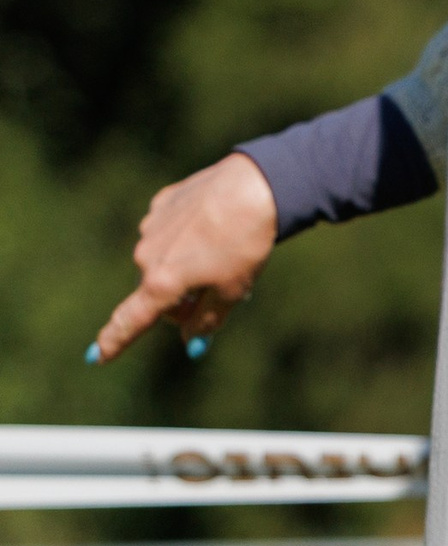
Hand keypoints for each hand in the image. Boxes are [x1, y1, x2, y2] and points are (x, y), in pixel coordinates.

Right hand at [94, 152, 277, 363]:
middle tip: (216, 294)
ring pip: (163, 262)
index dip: (115, 341)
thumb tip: (190, 342)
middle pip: (158, 294)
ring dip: (184, 267)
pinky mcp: (160, 205)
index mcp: (162, 283)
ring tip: (223, 253)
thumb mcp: (232, 293)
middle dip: (180, 302)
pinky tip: (213, 227)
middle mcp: (146, 256)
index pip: (132, 320)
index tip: (96, 357)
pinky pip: (169, 233)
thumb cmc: (244, 246)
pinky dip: (187, 238)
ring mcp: (150, 227)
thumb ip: (206, 320)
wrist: (252, 188)